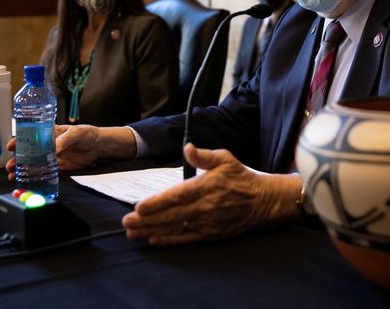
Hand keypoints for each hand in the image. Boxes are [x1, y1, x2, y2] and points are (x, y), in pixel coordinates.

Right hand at [5, 124, 120, 180]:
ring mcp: (53, 155)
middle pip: (30, 151)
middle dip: (18, 157)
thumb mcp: (75, 133)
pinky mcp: (59, 165)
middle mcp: (49, 144)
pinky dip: (36, 174)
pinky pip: (45, 170)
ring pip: (34, 162)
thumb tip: (52, 150)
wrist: (100, 146)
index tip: (10, 146)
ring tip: (13, 174)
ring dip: (23, 168)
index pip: (31, 135)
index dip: (19, 140)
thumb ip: (63, 141)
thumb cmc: (88, 134)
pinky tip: (27, 178)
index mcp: (51, 132)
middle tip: (11, 164)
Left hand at [121, 143, 302, 244]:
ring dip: (152, 231)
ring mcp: (208, 223)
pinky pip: (187, 239)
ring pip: (175, 229)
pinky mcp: (211, 234)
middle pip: (171, 216)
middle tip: (126, 222)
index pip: (177, 196)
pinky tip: (154, 240)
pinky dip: (169, 240)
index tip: (139, 206)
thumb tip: (187, 148)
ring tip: (133, 233)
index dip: (157, 203)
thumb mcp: (225, 159)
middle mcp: (205, 207)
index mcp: (206, 187)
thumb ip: (203, 155)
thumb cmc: (241, 177)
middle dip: (146, 220)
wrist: (263, 201)